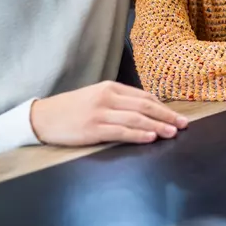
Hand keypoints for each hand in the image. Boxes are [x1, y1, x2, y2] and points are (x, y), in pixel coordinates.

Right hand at [30, 81, 187, 145]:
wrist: (42, 117)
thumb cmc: (71, 109)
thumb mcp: (95, 97)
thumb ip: (118, 101)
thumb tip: (146, 110)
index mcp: (110, 88)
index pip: (144, 96)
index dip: (163, 106)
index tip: (177, 115)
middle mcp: (107, 98)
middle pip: (145, 106)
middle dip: (167, 115)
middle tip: (183, 124)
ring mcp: (100, 113)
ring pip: (136, 118)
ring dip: (158, 126)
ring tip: (172, 133)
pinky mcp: (93, 129)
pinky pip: (121, 132)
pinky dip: (138, 135)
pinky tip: (151, 138)